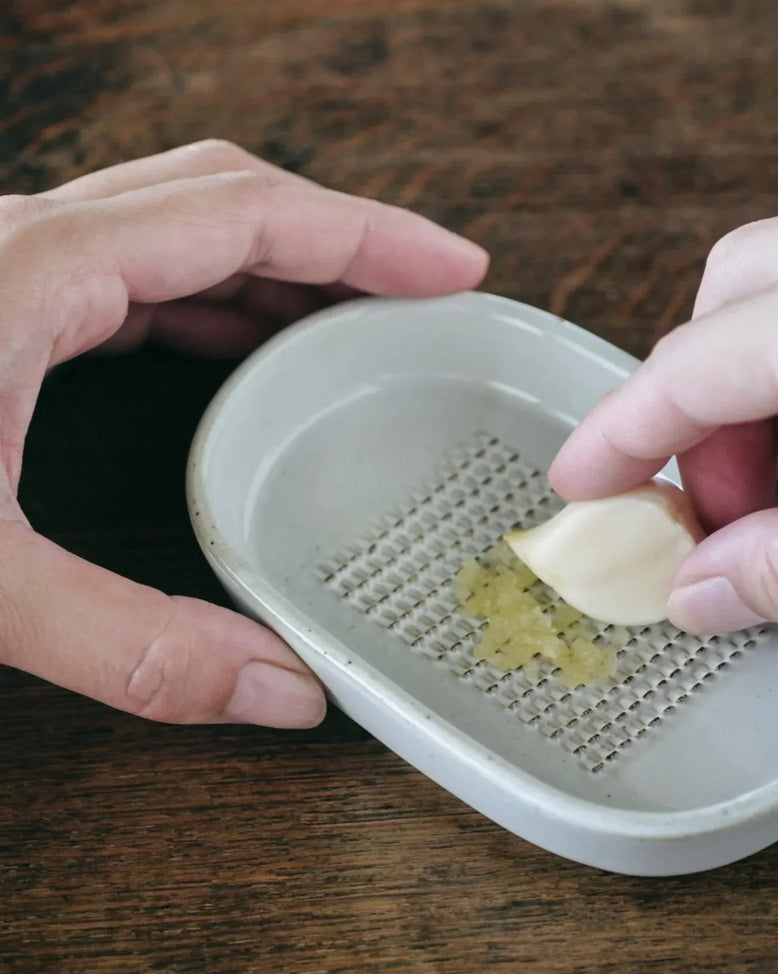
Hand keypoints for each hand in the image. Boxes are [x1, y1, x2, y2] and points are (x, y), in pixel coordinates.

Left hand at [0, 140, 487, 725]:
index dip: (367, 234)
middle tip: (431, 293)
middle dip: (346, 238)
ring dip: (288, 264)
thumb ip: (133, 648)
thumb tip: (285, 692)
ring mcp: (9, 262)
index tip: (455, 265)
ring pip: (185, 226)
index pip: (246, 215)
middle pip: (228, 198)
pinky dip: (221, 296)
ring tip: (367, 319)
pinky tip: (249, 347)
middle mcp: (28, 241)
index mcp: (36, 270)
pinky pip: (142, 271)